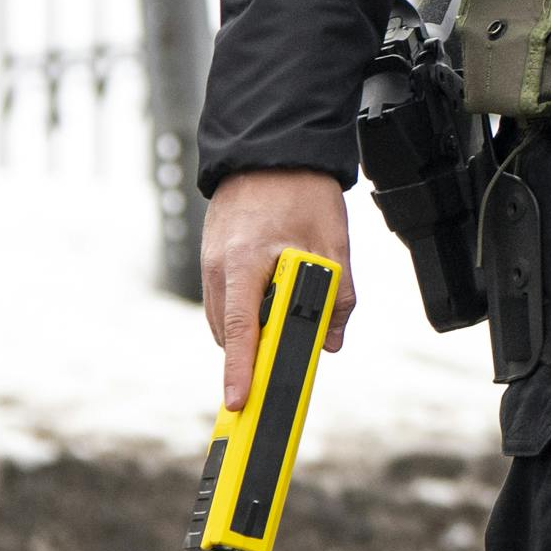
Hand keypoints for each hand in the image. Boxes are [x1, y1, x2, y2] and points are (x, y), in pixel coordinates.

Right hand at [200, 169, 358, 401]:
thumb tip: (330, 342)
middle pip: (229, 332)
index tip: (239, 400)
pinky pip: (225, 301)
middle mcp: (220, 264)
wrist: (271, 149)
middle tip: (274, 378)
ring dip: (249, 336)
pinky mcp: (211, 258)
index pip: (242, 328)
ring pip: (225, 320)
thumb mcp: (334, 243)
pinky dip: (245, 315)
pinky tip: (270, 307)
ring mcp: (211, 261)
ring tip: (281, 333)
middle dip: (248, 359)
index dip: (240, 369)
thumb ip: (338, 296)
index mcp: (247, 260)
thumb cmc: (302, 192)